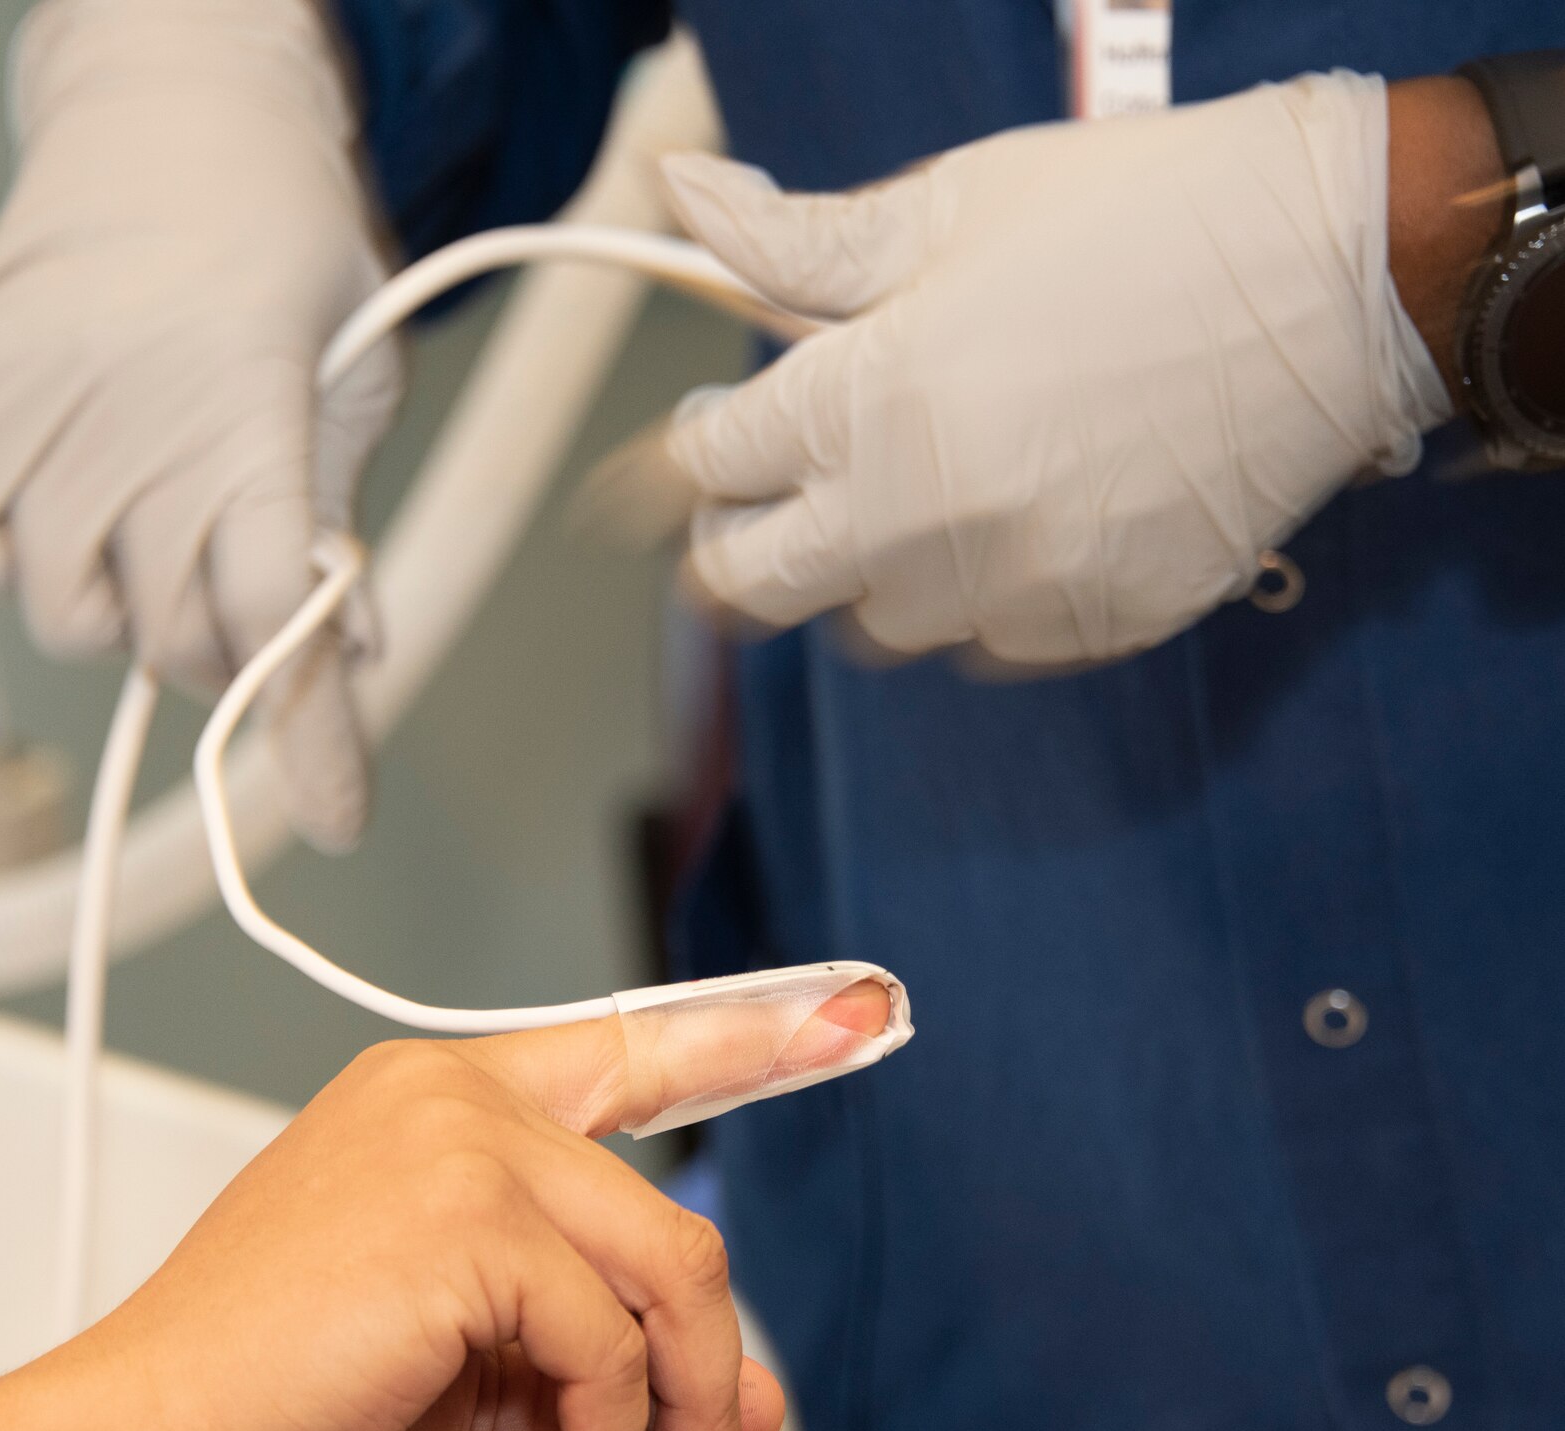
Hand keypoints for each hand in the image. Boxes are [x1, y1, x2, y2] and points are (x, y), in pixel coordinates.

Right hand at [0, 0, 400, 849]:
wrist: (172, 107)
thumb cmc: (291, 249)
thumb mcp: (357, 378)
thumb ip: (337, 519)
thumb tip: (353, 650)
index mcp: (246, 417)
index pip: (272, 618)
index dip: (312, 730)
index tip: (338, 815)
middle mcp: (131, 424)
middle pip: (175, 638)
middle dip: (227, 651)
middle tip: (245, 594)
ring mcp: (34, 414)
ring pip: (76, 618)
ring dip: (128, 614)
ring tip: (160, 541)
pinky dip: (31, 564)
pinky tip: (81, 507)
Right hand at [92, 981, 889, 1430]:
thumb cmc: (280, 1404)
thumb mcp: (473, 1370)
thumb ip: (605, 1358)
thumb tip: (750, 1405)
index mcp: (444, 1098)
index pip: (629, 1051)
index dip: (749, 1034)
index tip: (855, 1011)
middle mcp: (455, 1093)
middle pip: (672, 1222)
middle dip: (712, 1369)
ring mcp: (459, 1142)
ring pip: (664, 1277)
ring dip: (675, 1418)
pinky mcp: (464, 1216)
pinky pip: (609, 1340)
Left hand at [663, 72, 1450, 671]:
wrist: (1333, 285)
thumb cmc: (1143, 220)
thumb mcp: (952, 203)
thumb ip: (797, 241)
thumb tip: (685, 198)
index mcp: (862, 402)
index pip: (706, 468)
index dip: (685, 452)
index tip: (701, 436)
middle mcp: (910, 520)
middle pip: (746, 590)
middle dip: (728, 547)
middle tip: (762, 498)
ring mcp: (995, 592)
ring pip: (861, 626)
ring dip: (856, 569)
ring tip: (910, 489)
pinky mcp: (1075, 634)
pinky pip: (972, 644)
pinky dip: (964, 595)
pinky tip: (1009, 518)